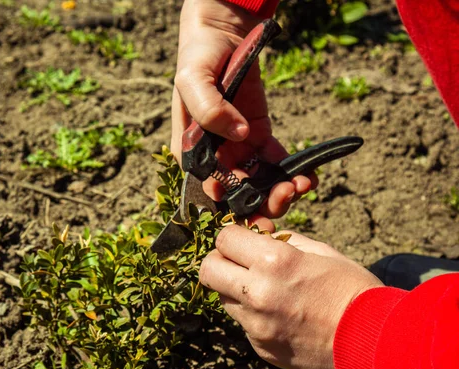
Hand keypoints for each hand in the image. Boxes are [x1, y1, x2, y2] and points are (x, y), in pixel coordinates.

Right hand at [172, 0, 315, 228]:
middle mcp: (214, 155)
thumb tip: (238, 134)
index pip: (206, 186)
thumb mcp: (193, 80)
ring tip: (300, 186)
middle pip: (235, 191)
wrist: (223, 34)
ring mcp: (238, 147)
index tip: (248, 203)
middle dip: (258, 202)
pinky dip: (292, 171)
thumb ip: (209, 109)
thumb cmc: (199, 57)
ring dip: (278, 190)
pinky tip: (308, 176)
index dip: (227, 201)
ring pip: (258, 181)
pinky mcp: (260, 136)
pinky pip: (276, 160)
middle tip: (282, 199)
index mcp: (191, 149)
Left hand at [199, 225, 382, 368]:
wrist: (375, 342)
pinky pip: (243, 324)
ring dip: (236, 289)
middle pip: (208, 270)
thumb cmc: (353, 290)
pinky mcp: (260, 347)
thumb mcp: (321, 251)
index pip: (224, 238)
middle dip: (219, 261)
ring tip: (268, 290)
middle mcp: (257, 294)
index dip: (232, 235)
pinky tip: (281, 315)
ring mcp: (256, 325)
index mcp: (273, 262)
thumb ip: (283, 240)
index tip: (243, 239)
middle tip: (239, 262)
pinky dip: (253, 315)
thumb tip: (259, 232)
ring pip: (223, 299)